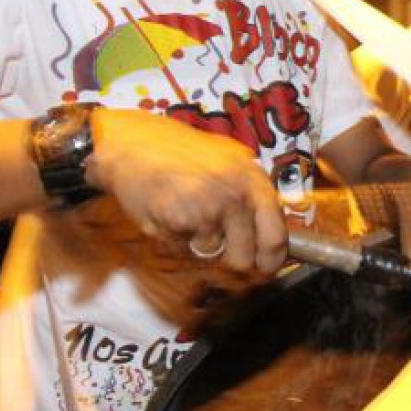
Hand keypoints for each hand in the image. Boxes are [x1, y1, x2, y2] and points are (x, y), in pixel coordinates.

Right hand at [83, 108, 287, 276]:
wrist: (134, 143)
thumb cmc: (182, 152)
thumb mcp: (230, 160)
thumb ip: (252, 194)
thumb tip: (273, 234)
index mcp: (252, 179)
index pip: (276, 238)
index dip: (271, 261)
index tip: (264, 268)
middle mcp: (234, 195)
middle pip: (243, 257)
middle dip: (230, 257)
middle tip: (214, 238)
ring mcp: (206, 208)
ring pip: (209, 253)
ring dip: (196, 240)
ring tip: (185, 209)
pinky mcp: (177, 220)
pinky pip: (182, 247)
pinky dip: (173, 235)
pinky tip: (167, 209)